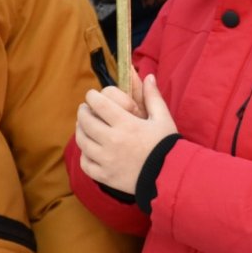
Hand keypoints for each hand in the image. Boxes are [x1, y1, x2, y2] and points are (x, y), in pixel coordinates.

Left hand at [76, 74, 176, 192]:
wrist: (170, 177)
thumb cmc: (167, 146)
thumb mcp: (163, 119)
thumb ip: (153, 97)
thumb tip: (148, 76)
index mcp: (126, 124)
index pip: (98, 104)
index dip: (92, 96)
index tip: (93, 95)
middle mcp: (112, 141)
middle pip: (85, 120)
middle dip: (84, 110)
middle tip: (87, 109)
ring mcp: (106, 160)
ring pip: (82, 140)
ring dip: (81, 130)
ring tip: (86, 126)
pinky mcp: (105, 176)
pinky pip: (85, 163)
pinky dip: (85, 154)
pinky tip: (91, 149)